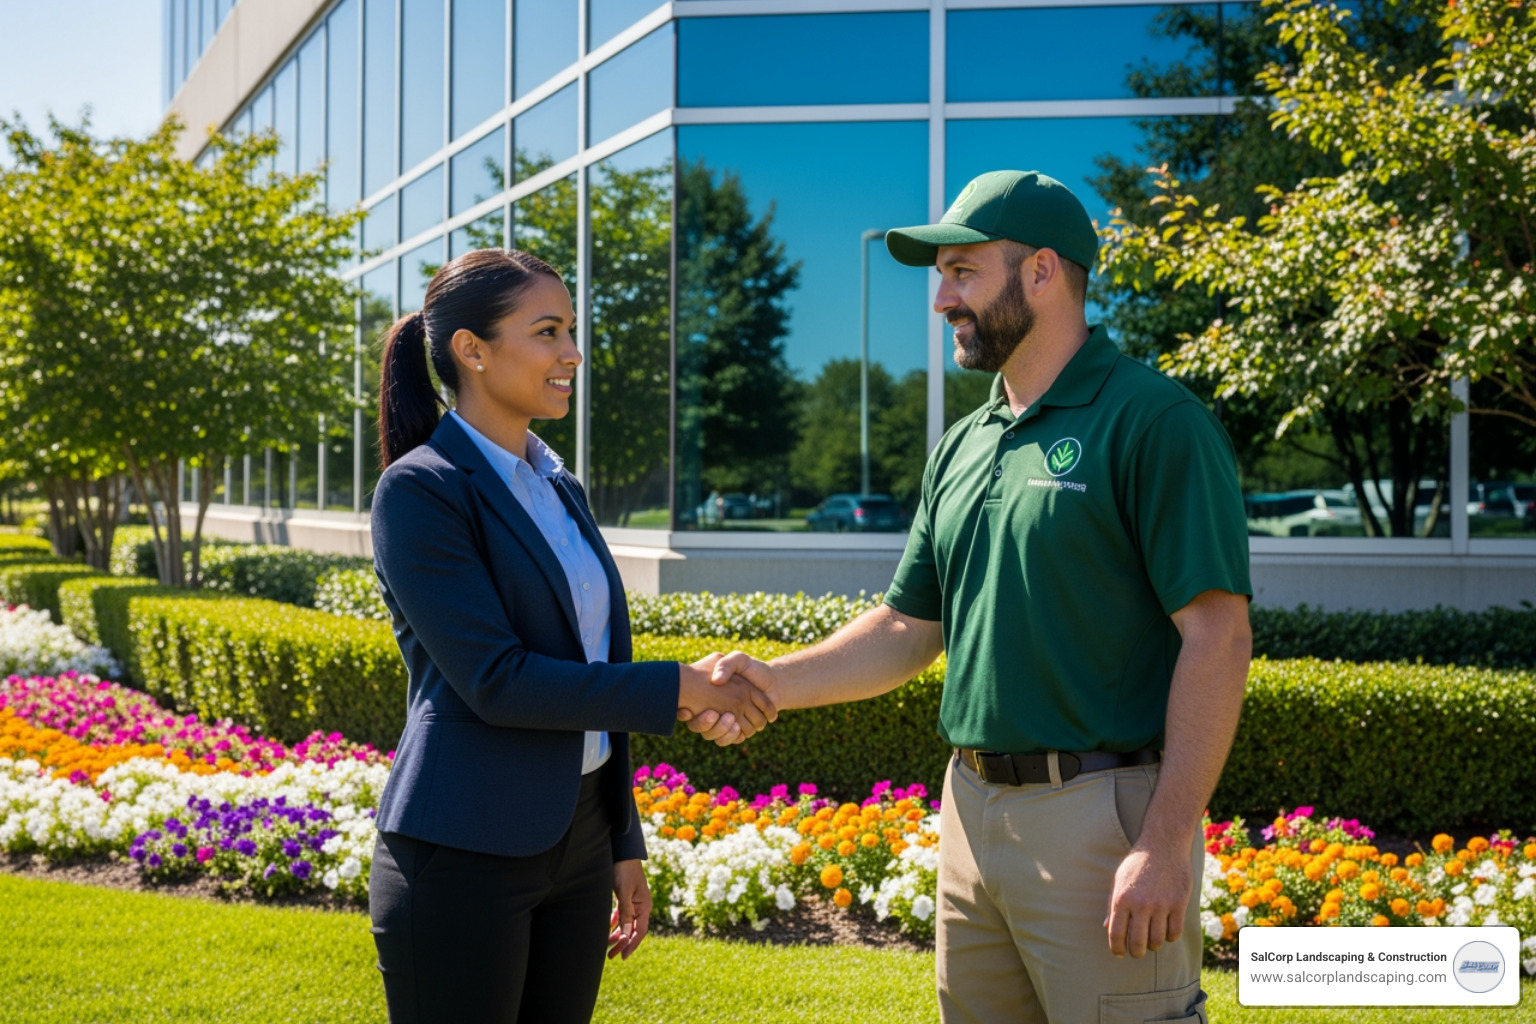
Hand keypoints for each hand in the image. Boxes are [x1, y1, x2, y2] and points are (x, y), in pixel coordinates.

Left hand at [609, 859, 650, 959]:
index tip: (623, 956)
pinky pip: (621, 915)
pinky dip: (615, 923)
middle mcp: (641, 906)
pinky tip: (607, 929)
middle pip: (633, 930)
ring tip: (607, 945)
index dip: (631, 944)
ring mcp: (633, 902)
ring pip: (626, 924)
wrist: (622, 854)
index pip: (639, 931)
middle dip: (622, 943)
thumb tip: (625, 934)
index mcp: (645, 906)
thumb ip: (625, 913)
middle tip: (611, 956)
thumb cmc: (624, 871)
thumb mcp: (624, 892)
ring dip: (617, 934)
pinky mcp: (625, 898)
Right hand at [675, 654, 776, 744]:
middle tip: (710, 713)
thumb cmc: (753, 670)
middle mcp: (715, 710)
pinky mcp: (737, 731)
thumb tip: (716, 680)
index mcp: (710, 695)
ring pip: (713, 734)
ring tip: (728, 717)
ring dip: (719, 729)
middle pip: (700, 725)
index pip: (687, 710)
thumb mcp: (738, 660)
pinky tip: (736, 726)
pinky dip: (730, 735)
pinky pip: (727, 740)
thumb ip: (725, 664)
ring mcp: (727, 722)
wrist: (774, 683)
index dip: (684, 713)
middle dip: (703, 723)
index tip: (685, 711)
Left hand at [1104, 842, 1192, 957]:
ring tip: (1151, 942)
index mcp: (1121, 898)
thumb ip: (1112, 905)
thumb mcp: (1119, 880)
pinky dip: (1170, 937)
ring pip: (1157, 941)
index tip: (1118, 953)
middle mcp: (1140, 904)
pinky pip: (1174, 933)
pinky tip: (1166, 932)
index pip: (1116, 934)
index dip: (1116, 948)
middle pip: (1137, 943)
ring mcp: (1161, 905)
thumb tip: (1106, 927)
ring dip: (1153, 946)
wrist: (1163, 844)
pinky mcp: (1179, 903)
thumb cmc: (1138, 863)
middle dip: (1136, 952)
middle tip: (1137, 952)